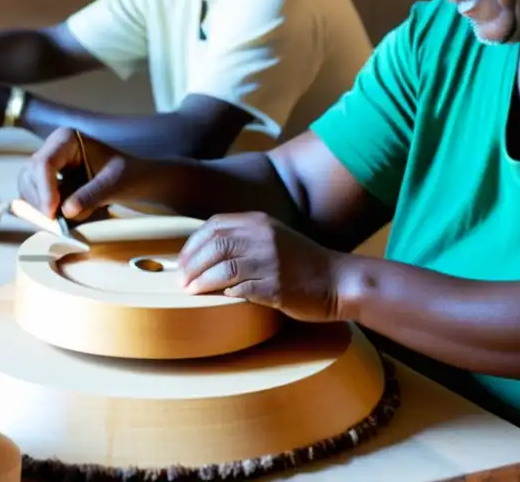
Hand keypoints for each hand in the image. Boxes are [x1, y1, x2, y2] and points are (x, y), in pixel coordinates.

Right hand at [17, 128, 149, 219]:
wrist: (135, 179)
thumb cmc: (129, 175)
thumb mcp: (115, 184)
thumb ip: (91, 195)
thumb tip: (67, 211)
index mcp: (67, 138)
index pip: (44, 163)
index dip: (45, 191)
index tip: (52, 215)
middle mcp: (52, 148)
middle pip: (30, 176)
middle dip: (40, 201)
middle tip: (56, 225)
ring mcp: (48, 164)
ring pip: (28, 188)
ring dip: (40, 208)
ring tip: (62, 223)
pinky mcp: (47, 181)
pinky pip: (34, 197)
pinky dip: (43, 211)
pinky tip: (59, 221)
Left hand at [177, 212, 345, 322]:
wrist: (337, 281)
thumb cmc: (303, 263)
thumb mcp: (274, 237)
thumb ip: (246, 237)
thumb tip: (207, 251)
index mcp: (260, 221)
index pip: (214, 226)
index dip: (193, 243)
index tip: (182, 260)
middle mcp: (263, 236)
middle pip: (214, 245)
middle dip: (191, 264)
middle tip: (181, 280)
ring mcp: (270, 261)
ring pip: (222, 268)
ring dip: (201, 281)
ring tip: (190, 291)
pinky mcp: (275, 286)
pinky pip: (239, 288)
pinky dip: (223, 293)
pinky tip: (217, 298)